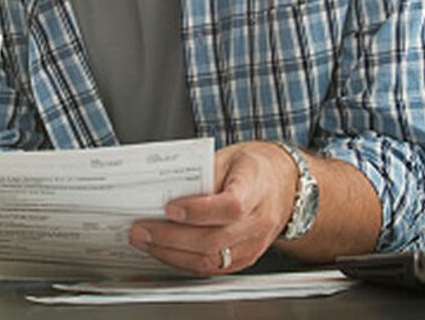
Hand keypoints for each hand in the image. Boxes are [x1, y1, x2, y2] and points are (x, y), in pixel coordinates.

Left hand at [128, 141, 295, 275]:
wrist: (284, 185)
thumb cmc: (253, 167)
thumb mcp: (228, 157)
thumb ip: (200, 173)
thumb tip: (165, 189)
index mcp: (256, 188)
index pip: (230, 206)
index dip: (198, 211)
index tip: (170, 208)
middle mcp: (259, 221)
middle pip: (214, 240)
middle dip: (170, 237)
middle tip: (141, 229)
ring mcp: (254, 244)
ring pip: (211, 260)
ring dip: (172, 254)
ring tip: (145, 242)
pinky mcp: (247, 258)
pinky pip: (213, 267)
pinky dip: (184, 261)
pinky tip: (164, 250)